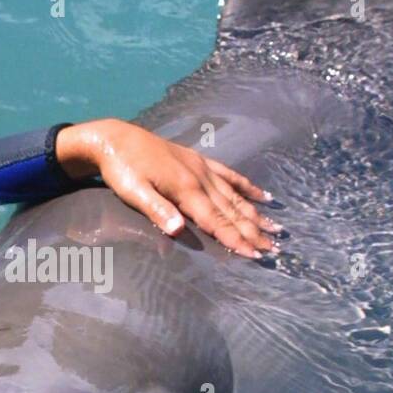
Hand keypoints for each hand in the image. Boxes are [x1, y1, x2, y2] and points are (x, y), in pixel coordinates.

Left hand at [54, 119, 283, 257]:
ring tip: (276, 228)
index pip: (216, 221)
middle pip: (232, 211)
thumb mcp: (133, 191)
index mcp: (185, 189)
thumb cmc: (121, 168)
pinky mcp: (199, 160)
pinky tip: (262, 195)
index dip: (236, 239)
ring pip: (235, 196)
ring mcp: (202, 168)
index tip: (255, 254)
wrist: (116, 138)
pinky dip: (247, 187)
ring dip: (256, 214)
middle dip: (254, 231)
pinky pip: (229, 175)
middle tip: (275, 249)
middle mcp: (200, 178)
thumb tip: (177, 230)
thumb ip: (156, 209)